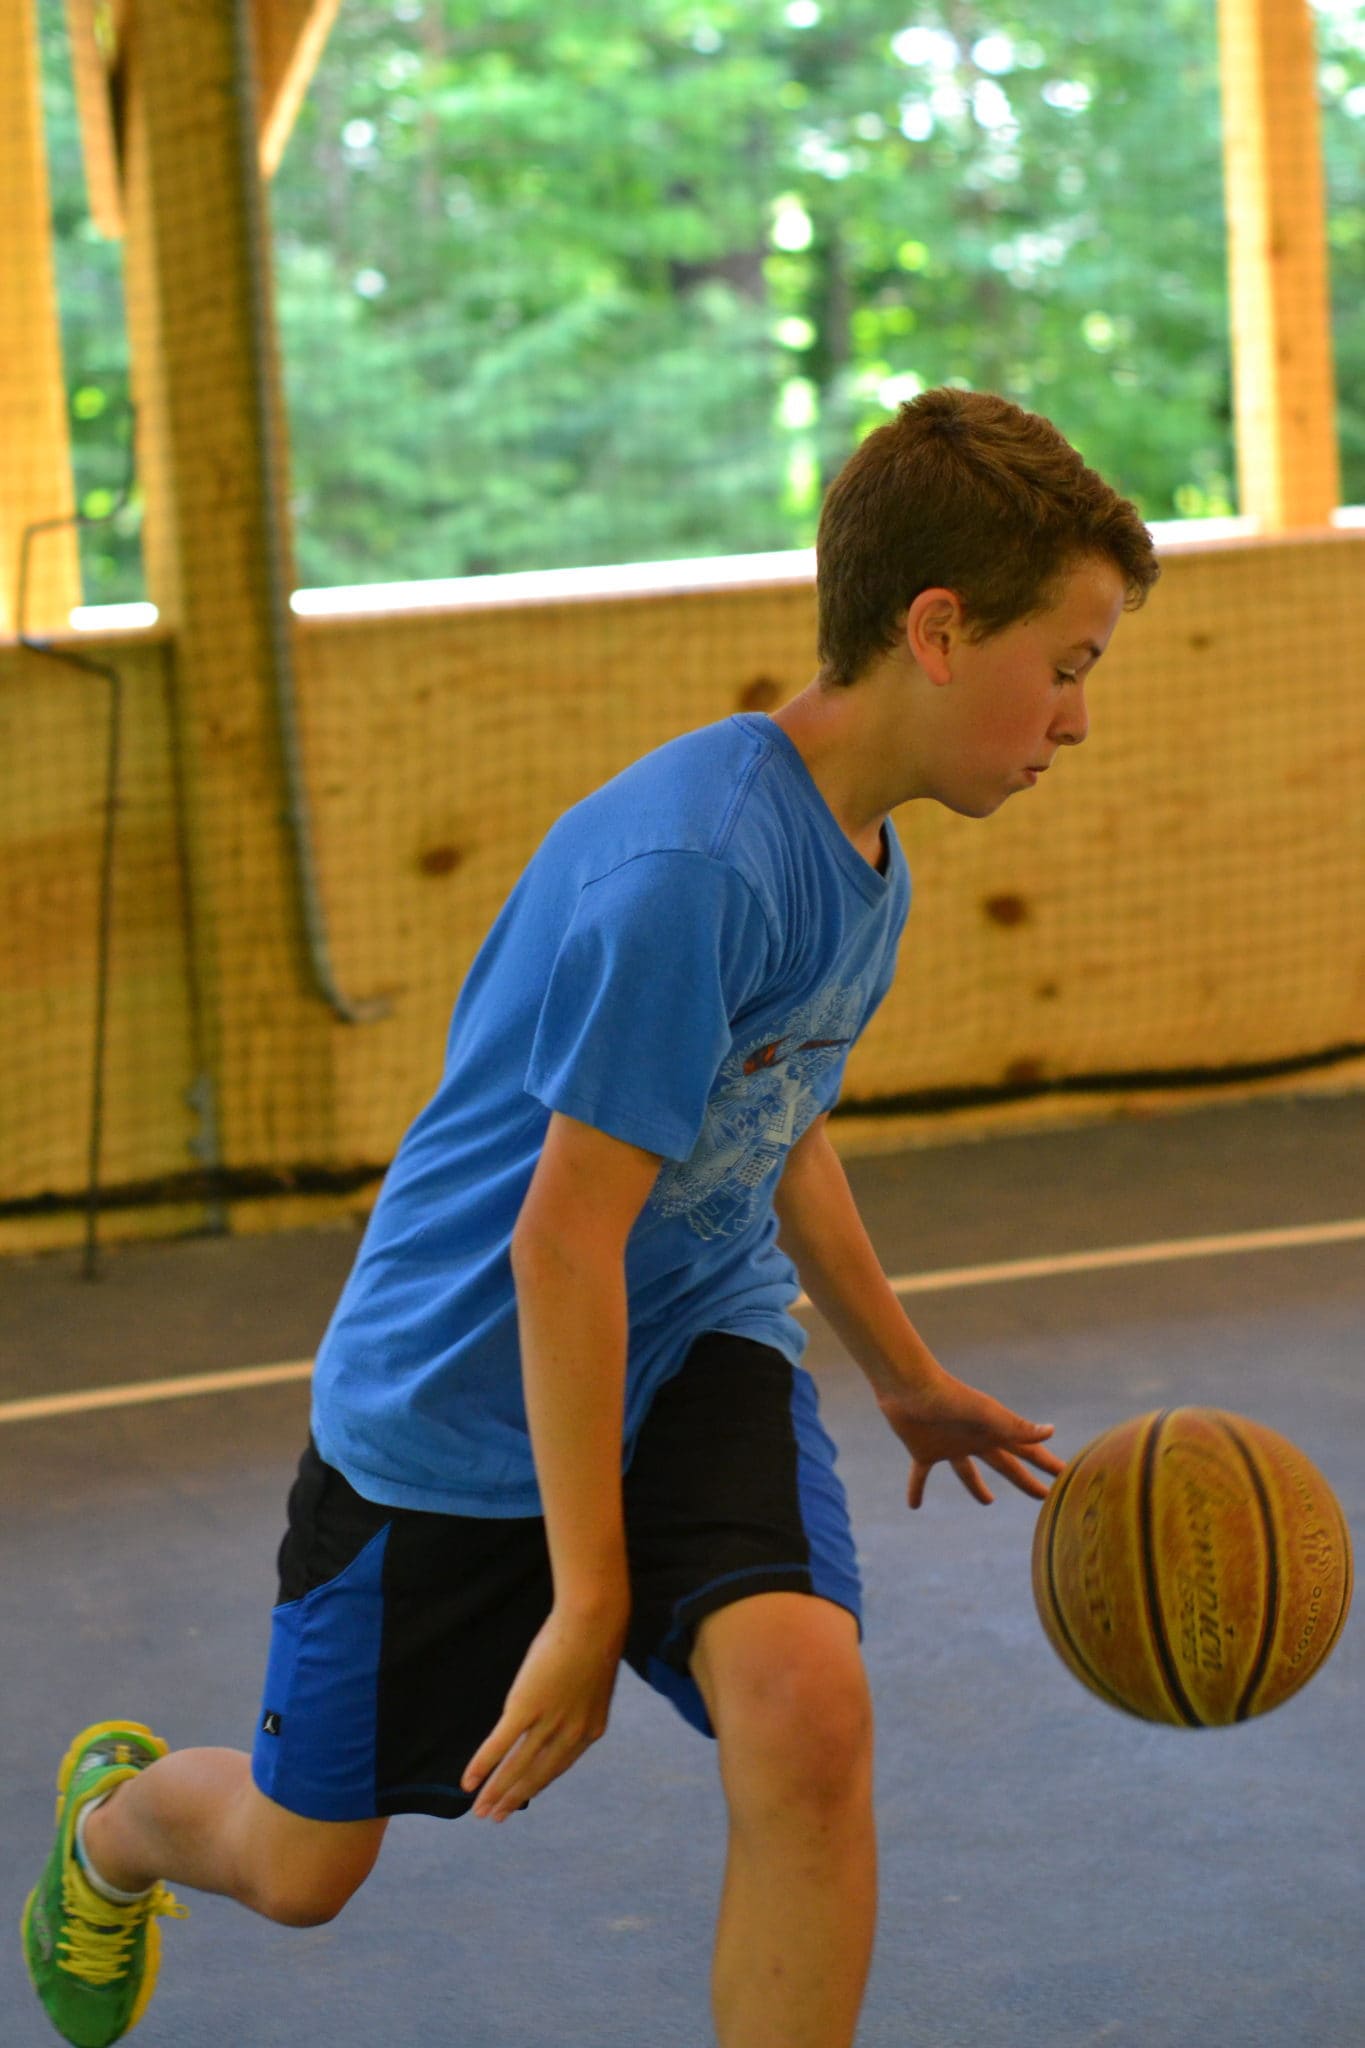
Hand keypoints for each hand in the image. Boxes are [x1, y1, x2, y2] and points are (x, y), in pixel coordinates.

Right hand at [461, 1602, 625, 1820]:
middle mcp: (571, 1734)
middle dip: (512, 1797)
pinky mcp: (525, 1707)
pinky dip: (482, 1765)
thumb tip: (560, 1699)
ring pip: (516, 1767)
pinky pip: (499, 1744)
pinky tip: (468, 1782)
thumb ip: (576, 1699)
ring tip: (479, 1811)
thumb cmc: (593, 1637)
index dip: (536, 1784)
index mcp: (590, 1729)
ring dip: (495, 1792)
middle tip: (494, 1817)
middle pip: (536, 1775)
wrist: (593, 1619)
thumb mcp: (590, 1678)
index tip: (521, 1798)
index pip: (558, 1766)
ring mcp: (548, 1722)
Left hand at [878, 1365, 1065, 1508]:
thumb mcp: (985, 1413)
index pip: (1027, 1452)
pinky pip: (921, 1475)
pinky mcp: (923, 1450)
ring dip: (976, 1487)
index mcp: (992, 1432)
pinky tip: (913, 1506)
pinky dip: (917, 1489)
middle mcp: (974, 1440)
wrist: (907, 1386)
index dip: (1047, 1464)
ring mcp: (948, 1446)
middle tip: (1042, 1495)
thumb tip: (1051, 1431)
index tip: (1066, 1476)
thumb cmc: (948, 1396)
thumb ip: (1016, 1426)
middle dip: (1024, 1480)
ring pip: (967, 1472)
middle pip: (1005, 1465)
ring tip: (987, 1502)